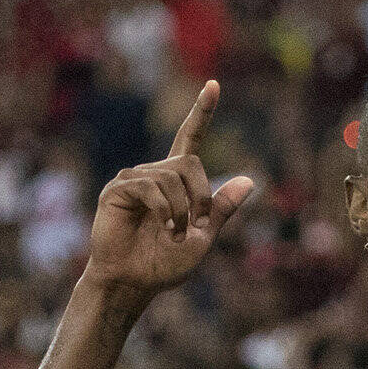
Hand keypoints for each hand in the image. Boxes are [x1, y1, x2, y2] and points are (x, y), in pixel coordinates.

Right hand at [80, 84, 254, 301]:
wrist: (133, 283)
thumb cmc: (164, 264)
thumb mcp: (202, 237)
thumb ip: (221, 209)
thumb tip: (250, 181)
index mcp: (175, 182)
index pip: (189, 139)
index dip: (202, 113)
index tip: (213, 85)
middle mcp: (154, 174)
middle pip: (188, 161)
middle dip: (201, 194)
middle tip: (196, 224)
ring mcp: (134, 180)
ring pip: (171, 176)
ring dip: (181, 210)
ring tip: (173, 234)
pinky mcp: (117, 190)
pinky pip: (150, 187)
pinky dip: (164, 211)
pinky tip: (162, 228)